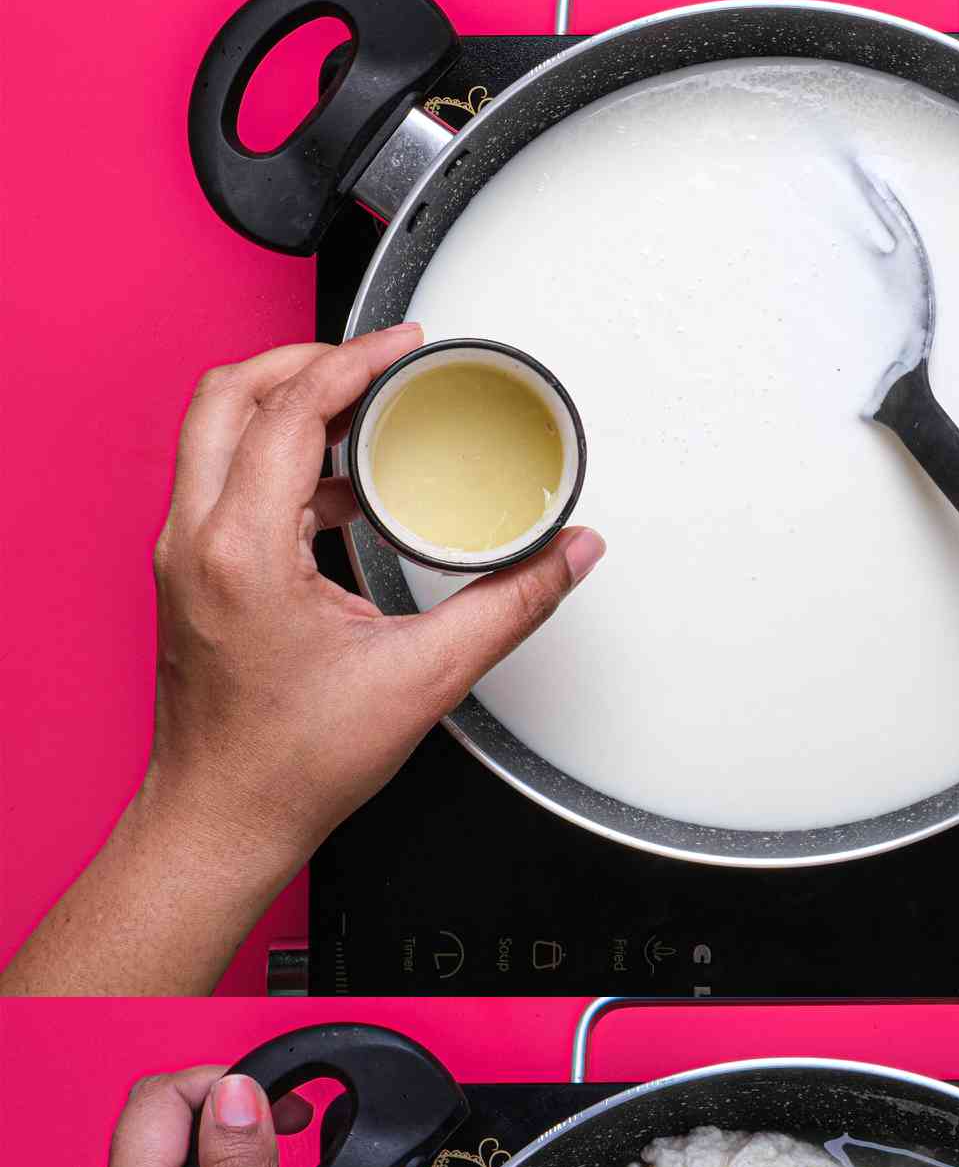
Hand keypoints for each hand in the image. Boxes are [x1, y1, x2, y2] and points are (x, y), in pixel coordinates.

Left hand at [145, 324, 604, 872]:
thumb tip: (566, 554)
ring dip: (286, 411)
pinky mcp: (189, 579)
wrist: (224, 820)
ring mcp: (183, 558)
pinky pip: (222, 485)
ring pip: (215, 435)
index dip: (355, 360)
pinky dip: (275, 464)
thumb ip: (510, 605)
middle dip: (305, 361)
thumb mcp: (424, 678)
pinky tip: (337, 495)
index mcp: (243, 550)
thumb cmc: (291, 766)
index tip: (402, 346)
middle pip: (231, 395)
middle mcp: (196, 540)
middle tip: (372, 362)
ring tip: (362, 420)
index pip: (291, 408)